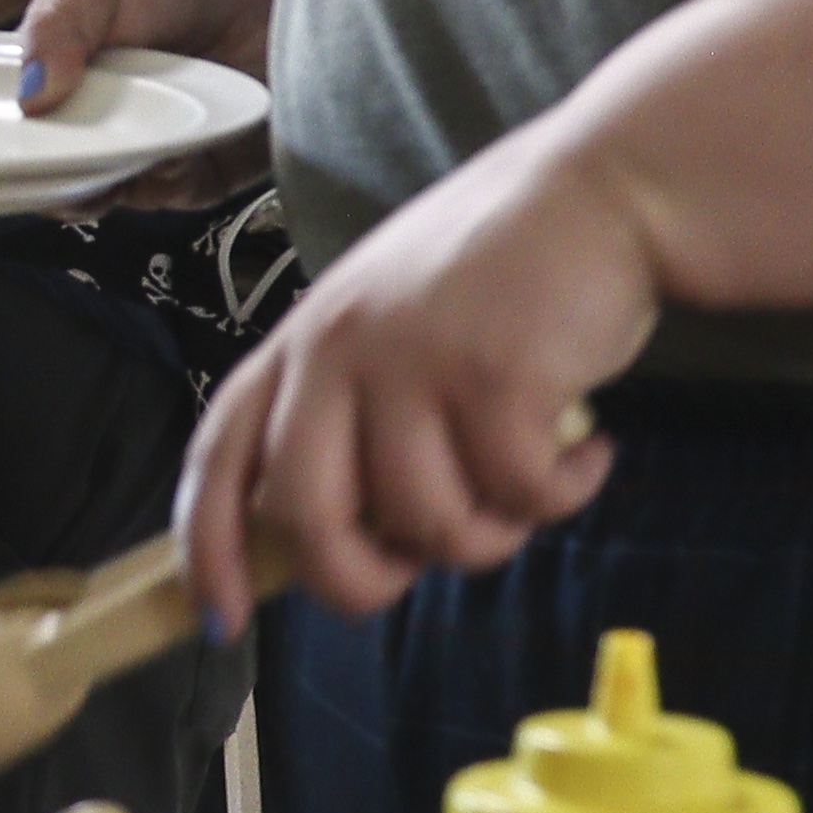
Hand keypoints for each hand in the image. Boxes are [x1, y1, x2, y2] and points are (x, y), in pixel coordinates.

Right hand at [16, 0, 286, 212]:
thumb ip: (58, 20)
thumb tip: (29, 97)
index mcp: (65, 80)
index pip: (19, 124)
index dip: (8, 139)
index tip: (6, 144)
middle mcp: (99, 126)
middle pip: (53, 170)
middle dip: (51, 172)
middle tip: (64, 154)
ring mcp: (145, 157)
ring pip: (102, 193)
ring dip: (107, 179)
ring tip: (131, 145)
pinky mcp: (195, 181)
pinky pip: (164, 199)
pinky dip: (161, 183)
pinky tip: (173, 154)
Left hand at [175, 123, 653, 630]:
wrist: (604, 191)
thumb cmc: (500, 276)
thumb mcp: (389, 326)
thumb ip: (348, 413)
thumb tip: (328, 542)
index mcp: (303, 341)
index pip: (220, 455)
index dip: (208, 547)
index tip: (220, 620)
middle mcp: (340, 349)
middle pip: (310, 518)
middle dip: (361, 580)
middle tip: (421, 568)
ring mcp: (416, 361)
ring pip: (428, 525)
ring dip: (492, 532)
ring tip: (531, 478)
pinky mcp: (498, 377)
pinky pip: (520, 497)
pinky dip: (563, 495)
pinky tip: (587, 451)